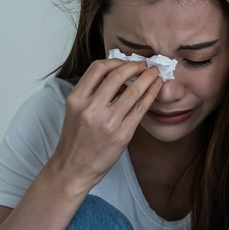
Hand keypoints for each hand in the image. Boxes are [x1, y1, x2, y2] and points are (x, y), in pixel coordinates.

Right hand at [51, 59, 161, 191]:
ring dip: (147, 78)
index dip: (116, 60)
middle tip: (144, 65)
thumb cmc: (75, 140)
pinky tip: (155, 88)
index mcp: (76, 99)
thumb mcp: (74, 111)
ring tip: (154, 73)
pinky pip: (140, 109)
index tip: (126, 61)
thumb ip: (91, 92)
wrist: (73, 169)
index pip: (98, 68)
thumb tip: (116, 75)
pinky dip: (150, 95)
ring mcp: (108, 123)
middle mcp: (91, 109)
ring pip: (133, 91)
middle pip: (118, 75)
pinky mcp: (122, 135)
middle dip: (135, 66)